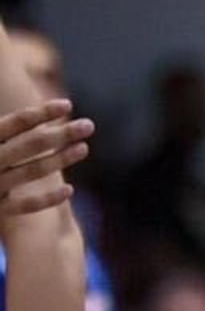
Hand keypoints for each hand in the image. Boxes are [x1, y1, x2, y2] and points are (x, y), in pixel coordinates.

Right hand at [0, 98, 92, 217]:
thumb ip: (3, 129)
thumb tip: (33, 113)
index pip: (15, 123)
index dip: (41, 113)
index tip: (67, 104)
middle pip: (30, 145)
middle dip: (61, 134)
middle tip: (89, 125)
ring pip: (32, 172)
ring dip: (60, 160)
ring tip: (84, 147)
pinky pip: (25, 206)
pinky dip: (47, 199)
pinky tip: (69, 190)